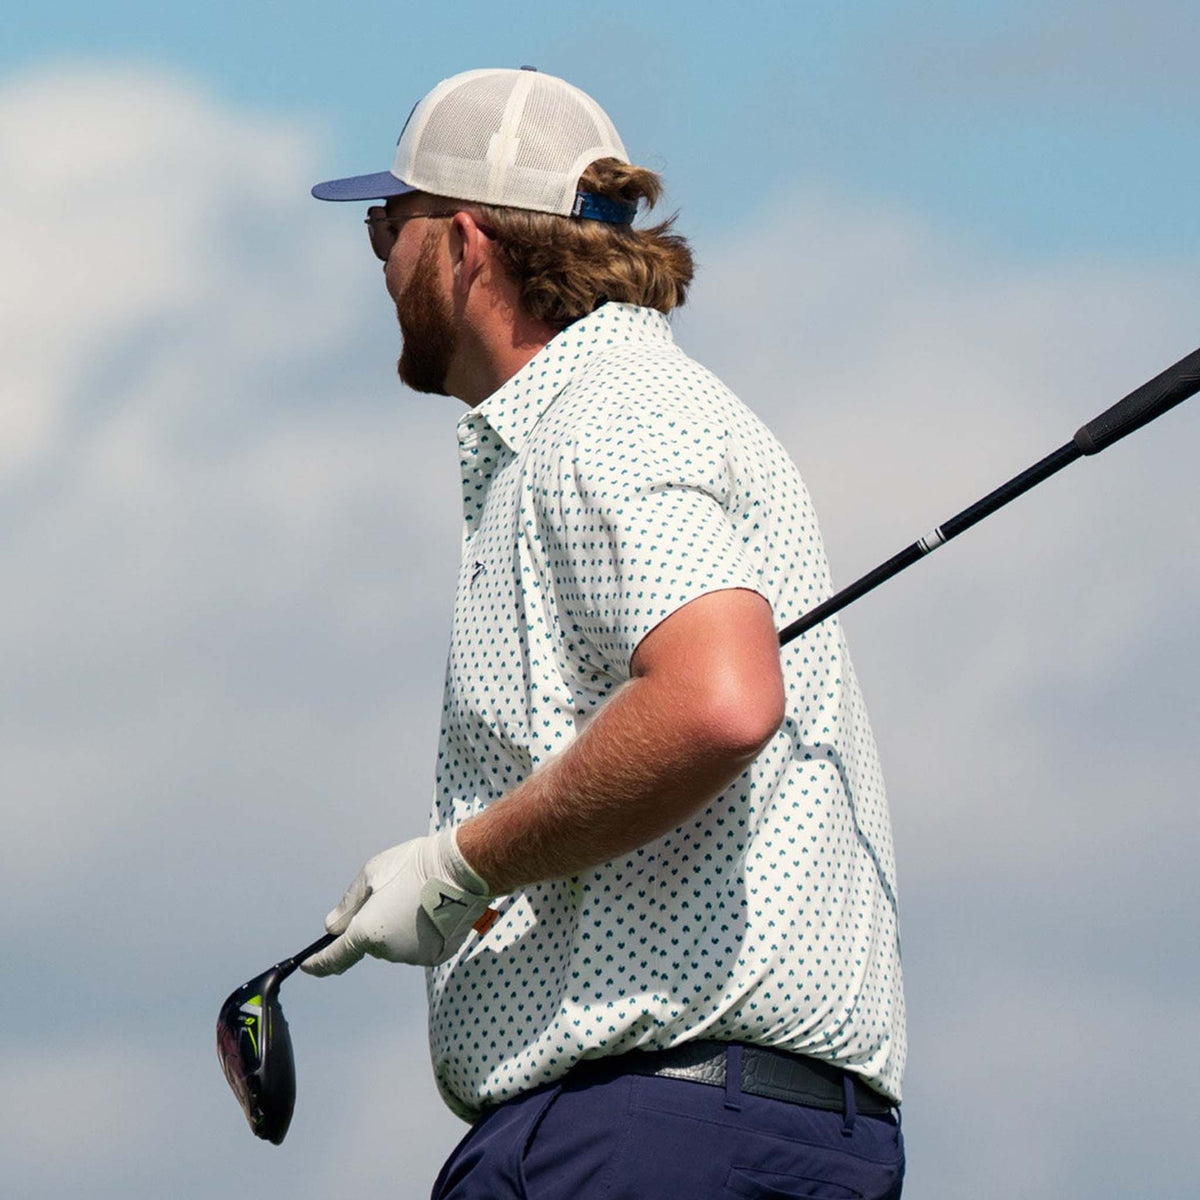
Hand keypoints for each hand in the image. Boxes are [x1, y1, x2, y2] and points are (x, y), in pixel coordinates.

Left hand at [301, 828, 492, 972]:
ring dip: (398, 929)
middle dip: (374, 924)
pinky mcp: (435, 956)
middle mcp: (387, 951)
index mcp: (366, 932)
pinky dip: (419, 933)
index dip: (318, 964)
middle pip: (371, 943)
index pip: (334, 958)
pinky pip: (418, 947)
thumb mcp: (372, 874)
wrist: (461, 871)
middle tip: (394, 895)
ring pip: (395, 945)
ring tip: (417, 898)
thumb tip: (332, 926)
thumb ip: (349, 904)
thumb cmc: (414, 866)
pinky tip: (431, 910)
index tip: (308, 966)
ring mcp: (413, 957)